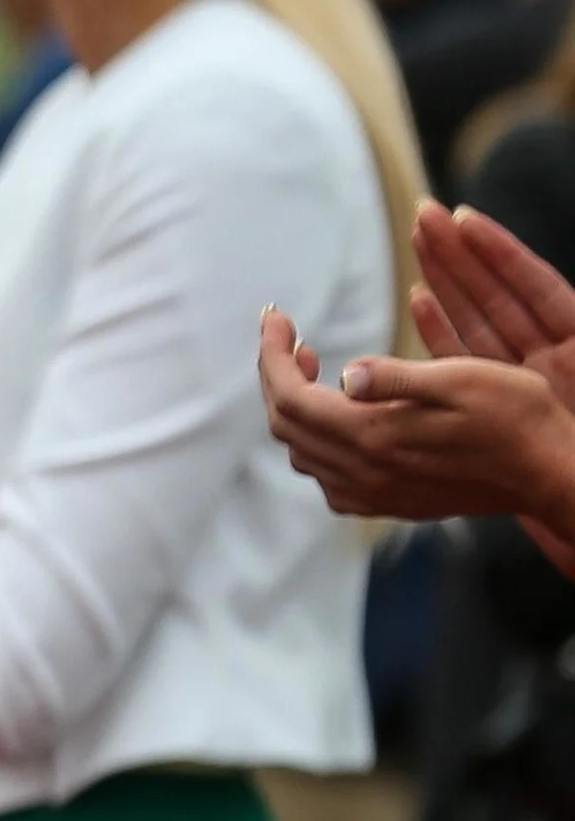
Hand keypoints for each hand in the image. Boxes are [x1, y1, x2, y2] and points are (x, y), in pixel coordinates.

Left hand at [260, 308, 574, 525]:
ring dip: (296, 407)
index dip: (273, 354)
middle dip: (278, 376)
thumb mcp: (461, 380)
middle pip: (287, 424)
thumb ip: (395, 378)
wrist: (551, 474)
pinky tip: (339, 416)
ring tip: (313, 367)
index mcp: (372, 436)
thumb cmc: (516, 419)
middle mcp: (362, 472)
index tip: (276, 317)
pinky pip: (327, 476)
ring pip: (302, 452)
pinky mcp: (387, 502)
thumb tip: (345, 372)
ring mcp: (372, 494)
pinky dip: (317, 440)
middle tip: (293, 339)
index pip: (291, 396)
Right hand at [413, 203, 574, 410]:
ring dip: (444, 278)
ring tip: (417, 240)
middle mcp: (551, 358)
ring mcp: (520, 383)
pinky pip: (461, 362)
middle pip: (499, 295)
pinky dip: (438, 331)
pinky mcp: (491, 409)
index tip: (464, 218)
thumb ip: (562, 313)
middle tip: (425, 214)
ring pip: (476, 321)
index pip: (537, 285)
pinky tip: (418, 300)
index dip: (501, 251)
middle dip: (460, 252)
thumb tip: (527, 291)